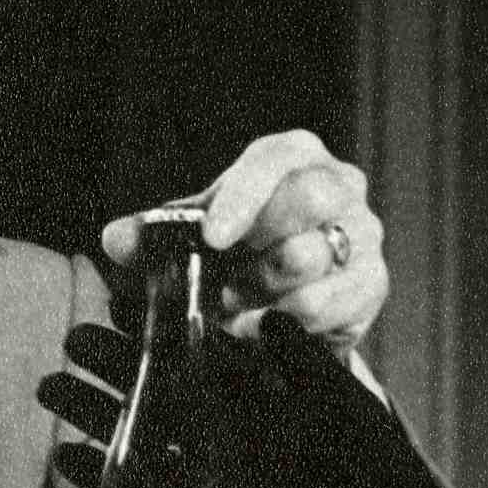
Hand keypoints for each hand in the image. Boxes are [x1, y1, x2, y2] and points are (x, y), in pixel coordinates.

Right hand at [38, 315, 437, 487]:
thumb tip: (267, 318)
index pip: (199, 348)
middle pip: (160, 388)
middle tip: (69, 339)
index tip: (119, 298)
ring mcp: (212, 474)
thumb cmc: (376, 474)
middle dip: (114, 364)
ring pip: (144, 436)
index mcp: (261, 392)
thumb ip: (305, 365)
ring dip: (97, 415)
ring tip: (49, 388)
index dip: (161, 325)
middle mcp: (230, 428)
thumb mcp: (343, 407)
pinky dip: (106, 480)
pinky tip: (66, 460)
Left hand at [100, 130, 385, 350]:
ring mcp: (363, 233)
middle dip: (256, 247)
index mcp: (292, 156)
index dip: (243, 195)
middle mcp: (338, 184)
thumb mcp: (192, 238)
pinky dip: (290, 322)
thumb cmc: (237, 252)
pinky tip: (261, 331)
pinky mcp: (372, 283)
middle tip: (222, 286)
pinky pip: (335, 303)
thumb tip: (115, 240)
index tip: (213, 237)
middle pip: (311, 198)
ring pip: (318, 256)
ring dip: (265, 290)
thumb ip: (152, 237)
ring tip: (234, 309)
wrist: (282, 304)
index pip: (275, 159)